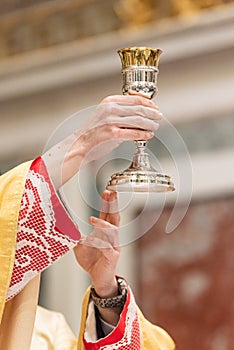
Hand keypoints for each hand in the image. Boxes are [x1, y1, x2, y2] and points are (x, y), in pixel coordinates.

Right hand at [42, 95, 161, 187]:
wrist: (80, 145)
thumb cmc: (94, 132)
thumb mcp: (106, 116)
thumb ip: (122, 113)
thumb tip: (140, 115)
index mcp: (109, 101)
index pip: (135, 99)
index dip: (148, 103)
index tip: (155, 107)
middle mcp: (110, 109)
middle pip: (138, 109)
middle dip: (152, 113)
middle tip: (159, 117)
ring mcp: (110, 121)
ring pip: (138, 120)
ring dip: (150, 124)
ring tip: (155, 126)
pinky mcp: (112, 133)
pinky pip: (133, 133)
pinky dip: (143, 134)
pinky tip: (148, 135)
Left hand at [74, 190, 119, 297]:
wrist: (97, 278)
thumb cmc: (91, 261)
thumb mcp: (80, 245)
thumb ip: (76, 235)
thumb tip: (64, 225)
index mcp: (104, 232)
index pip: (107, 214)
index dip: (107, 203)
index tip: (106, 192)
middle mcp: (112, 237)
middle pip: (114, 218)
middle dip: (113, 205)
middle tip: (110, 193)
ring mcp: (114, 246)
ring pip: (113, 231)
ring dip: (103, 224)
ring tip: (92, 219)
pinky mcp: (113, 256)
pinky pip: (108, 248)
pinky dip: (100, 243)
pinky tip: (91, 239)